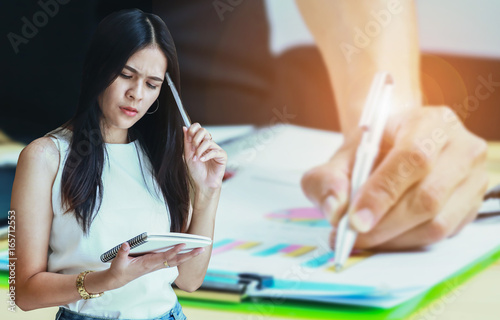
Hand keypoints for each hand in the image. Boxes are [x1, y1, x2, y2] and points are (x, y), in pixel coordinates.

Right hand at [107, 242, 203, 288]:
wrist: (118, 280)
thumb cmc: (119, 270)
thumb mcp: (118, 261)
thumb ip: (122, 252)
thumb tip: (126, 244)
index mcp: (147, 264)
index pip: (163, 257)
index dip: (173, 251)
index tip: (182, 244)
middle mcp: (155, 265)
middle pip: (175, 260)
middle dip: (189, 255)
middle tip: (201, 249)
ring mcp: (157, 265)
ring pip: (176, 261)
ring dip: (188, 256)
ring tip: (200, 249)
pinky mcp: (156, 264)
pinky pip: (171, 260)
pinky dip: (181, 256)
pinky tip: (188, 252)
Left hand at [183, 123, 226, 192]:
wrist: (202, 183)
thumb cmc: (197, 171)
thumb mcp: (188, 155)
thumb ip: (187, 142)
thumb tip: (185, 128)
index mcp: (200, 142)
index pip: (198, 128)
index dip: (193, 130)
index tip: (188, 138)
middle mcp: (209, 144)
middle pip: (204, 131)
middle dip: (196, 140)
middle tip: (193, 149)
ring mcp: (216, 149)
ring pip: (208, 141)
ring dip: (199, 150)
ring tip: (197, 158)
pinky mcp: (222, 155)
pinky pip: (215, 151)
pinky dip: (206, 156)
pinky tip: (202, 160)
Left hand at [301, 106, 488, 249]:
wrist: (397, 148)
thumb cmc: (374, 150)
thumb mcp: (343, 156)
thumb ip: (328, 178)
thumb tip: (335, 209)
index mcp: (429, 122)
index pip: (412, 157)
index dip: (382, 193)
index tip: (354, 220)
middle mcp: (461, 147)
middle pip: (428, 196)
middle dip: (384, 223)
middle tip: (353, 236)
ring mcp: (473, 178)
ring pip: (438, 222)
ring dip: (395, 238)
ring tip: (364, 238)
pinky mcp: (472, 205)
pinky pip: (443, 235)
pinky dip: (408, 242)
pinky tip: (385, 237)